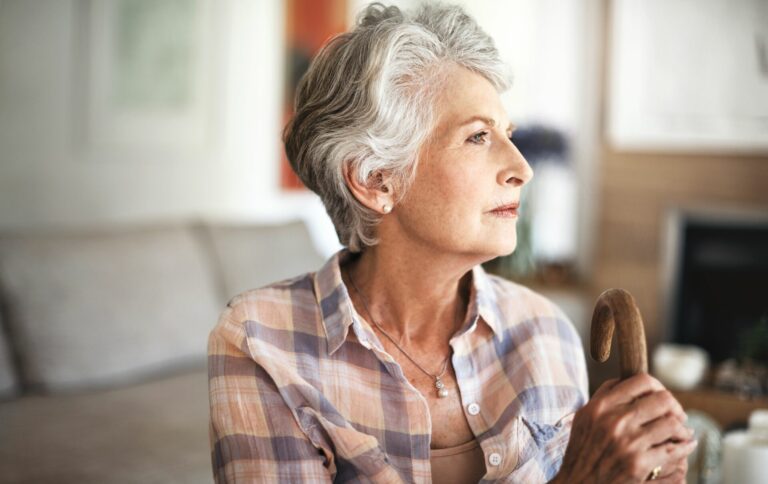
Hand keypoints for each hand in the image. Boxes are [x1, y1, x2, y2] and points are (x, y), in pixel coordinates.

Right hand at [552, 374, 696, 483]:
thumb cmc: (582, 452)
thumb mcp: (584, 418)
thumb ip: (603, 398)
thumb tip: (625, 381)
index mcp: (601, 406)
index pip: (641, 382)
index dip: (658, 386)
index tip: (660, 396)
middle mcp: (615, 421)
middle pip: (663, 400)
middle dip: (675, 407)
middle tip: (677, 416)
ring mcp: (628, 443)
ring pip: (673, 423)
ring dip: (682, 428)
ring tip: (682, 433)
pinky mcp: (639, 464)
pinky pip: (674, 449)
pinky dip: (685, 446)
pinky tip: (685, 446)